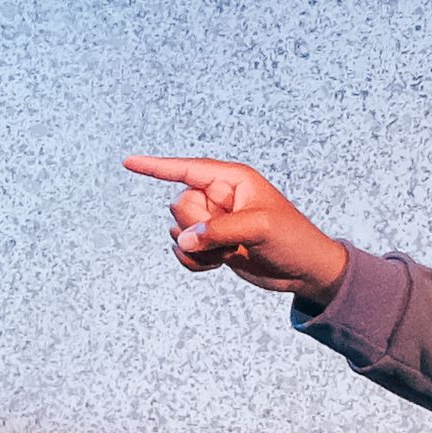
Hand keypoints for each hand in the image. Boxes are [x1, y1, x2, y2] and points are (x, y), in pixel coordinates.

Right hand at [129, 154, 350, 299]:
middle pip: (179, 205)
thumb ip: (218, 231)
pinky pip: (184, 251)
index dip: (155, 167)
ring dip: (199, 248)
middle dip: (199, 226)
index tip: (127, 162)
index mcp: (232, 179)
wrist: (304, 270)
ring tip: (231, 251)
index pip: (186, 168)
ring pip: (178, 230)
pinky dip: (196, 262)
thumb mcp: (259, 228)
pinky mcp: (211, 244)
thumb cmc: (291, 238)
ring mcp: (213, 221)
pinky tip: (219, 264)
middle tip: (231, 236)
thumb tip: (184, 239)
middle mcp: (218, 196)